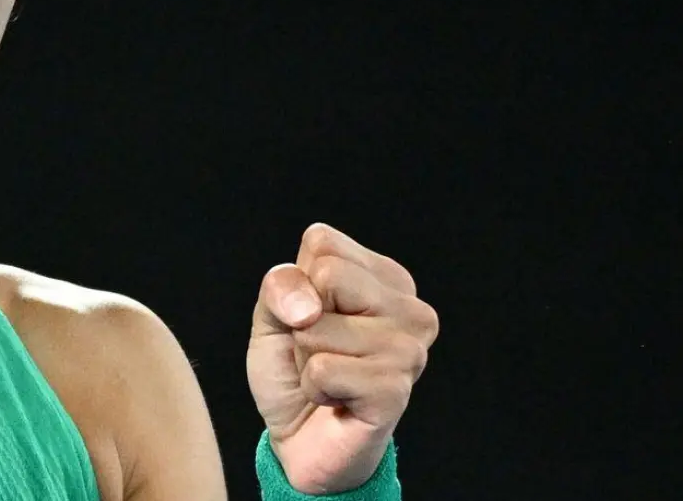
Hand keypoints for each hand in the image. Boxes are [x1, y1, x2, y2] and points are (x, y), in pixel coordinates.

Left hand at [246, 223, 439, 493]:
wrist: (301, 440)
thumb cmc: (293, 371)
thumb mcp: (273, 314)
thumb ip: (281, 286)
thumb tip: (308, 306)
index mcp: (385, 278)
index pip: (323, 242)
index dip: (298, 283)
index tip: (310, 318)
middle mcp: (409, 308)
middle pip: (327, 276)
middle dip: (301, 319)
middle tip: (318, 351)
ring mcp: (410, 350)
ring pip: (318, 325)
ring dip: (306, 357)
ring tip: (329, 377)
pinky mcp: (396, 389)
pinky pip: (323, 369)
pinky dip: (313, 386)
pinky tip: (336, 399)